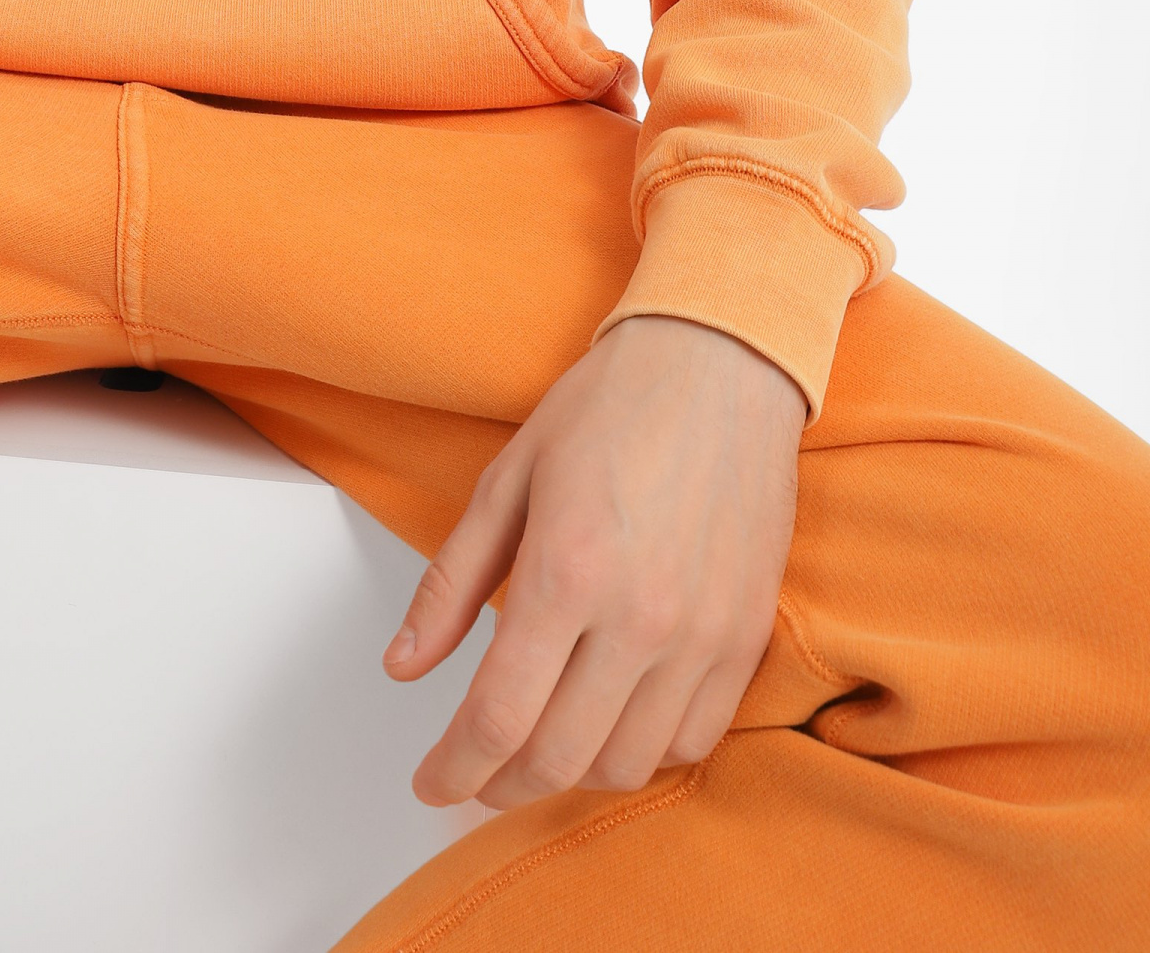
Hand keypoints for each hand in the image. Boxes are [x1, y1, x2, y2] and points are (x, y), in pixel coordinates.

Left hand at [385, 314, 803, 809]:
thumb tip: (403, 665)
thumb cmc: (610, 408)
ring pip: (627, 764)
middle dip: (498, 784)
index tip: (431, 781)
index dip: (454, 768)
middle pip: (558, 758)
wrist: (720, 365)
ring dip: (570, 774)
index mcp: (567, 571)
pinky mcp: (747, 637)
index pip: (499, 718)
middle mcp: (641, 617)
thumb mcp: (507, 480)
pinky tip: (609, 723)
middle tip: (471, 774)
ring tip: (536, 747)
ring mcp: (703, 635)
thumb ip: (451, 583)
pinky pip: (693, 739)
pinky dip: (642, 752)